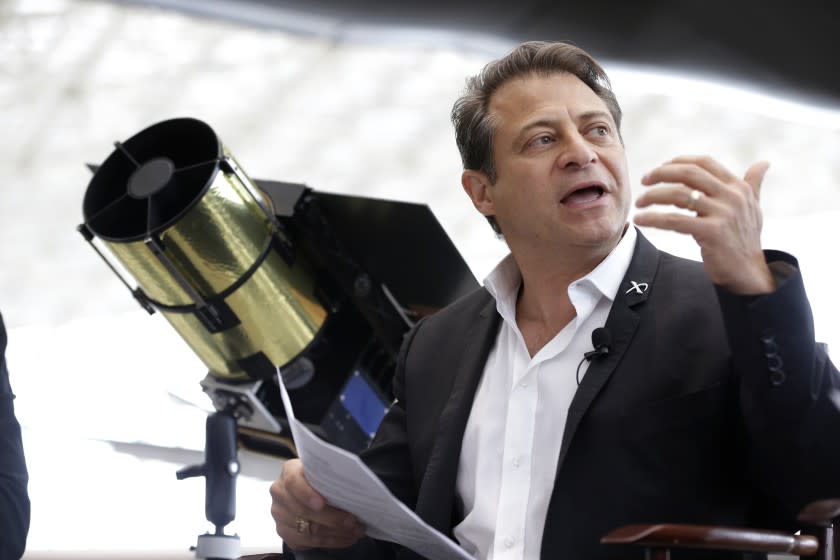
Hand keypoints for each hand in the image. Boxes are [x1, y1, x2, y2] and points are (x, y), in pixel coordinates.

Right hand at [270, 458, 365, 549]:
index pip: (293, 481)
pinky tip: (346, 537)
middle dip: (331, 518)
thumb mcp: (322, 470)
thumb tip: (352, 482)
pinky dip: (332, 541)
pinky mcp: (286, 533)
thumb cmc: (319, 478)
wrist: (306, 491)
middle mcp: (280, 494)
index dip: (307, 494)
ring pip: (308, 530)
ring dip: (336, 532)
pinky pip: (309, 542)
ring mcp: (281, 515)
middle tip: (353, 521)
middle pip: (303, 510)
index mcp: (289, 471)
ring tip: (355, 530)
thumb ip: (330, 475)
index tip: (322, 503)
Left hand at [634, 155, 774, 294]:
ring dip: (653, 196)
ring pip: (678, 194)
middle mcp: (732, 196)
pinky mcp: (712, 232)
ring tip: (639, 203)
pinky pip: (675, 220)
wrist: (748, 272)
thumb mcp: (753, 207)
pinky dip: (653, 218)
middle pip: (689, 173)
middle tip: (644, 181)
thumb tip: (763, 163)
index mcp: (738, 187)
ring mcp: (723, 213)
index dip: (678, 162)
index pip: (704, 163)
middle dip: (661, 173)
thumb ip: (753, 184)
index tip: (660, 169)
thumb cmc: (745, 239)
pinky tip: (640, 220)